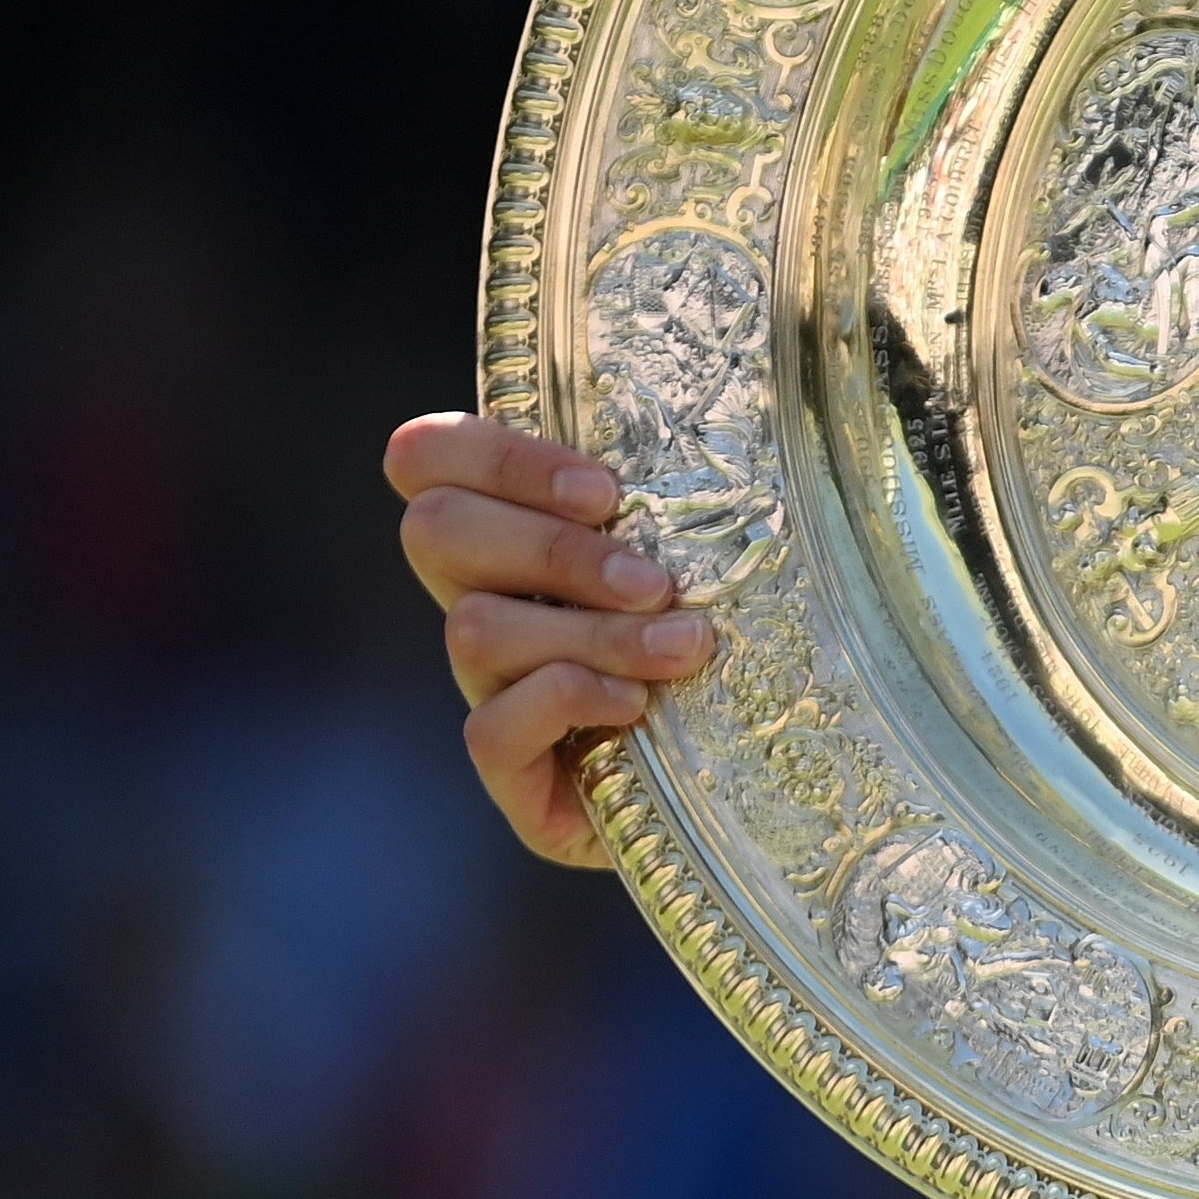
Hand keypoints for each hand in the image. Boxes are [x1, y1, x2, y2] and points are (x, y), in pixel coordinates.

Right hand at [382, 412, 714, 867]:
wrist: (753, 781)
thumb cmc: (745, 640)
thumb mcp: (720, 550)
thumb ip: (696, 488)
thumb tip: (769, 416)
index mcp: (516, 531)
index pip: (429, 457)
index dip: (499, 458)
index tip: (607, 493)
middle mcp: (485, 602)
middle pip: (435, 531)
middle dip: (553, 549)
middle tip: (653, 580)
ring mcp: (488, 688)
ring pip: (474, 628)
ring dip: (591, 631)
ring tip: (684, 646)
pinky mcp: (512, 773)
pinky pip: (492, 727)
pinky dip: (569, 702)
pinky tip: (638, 707)